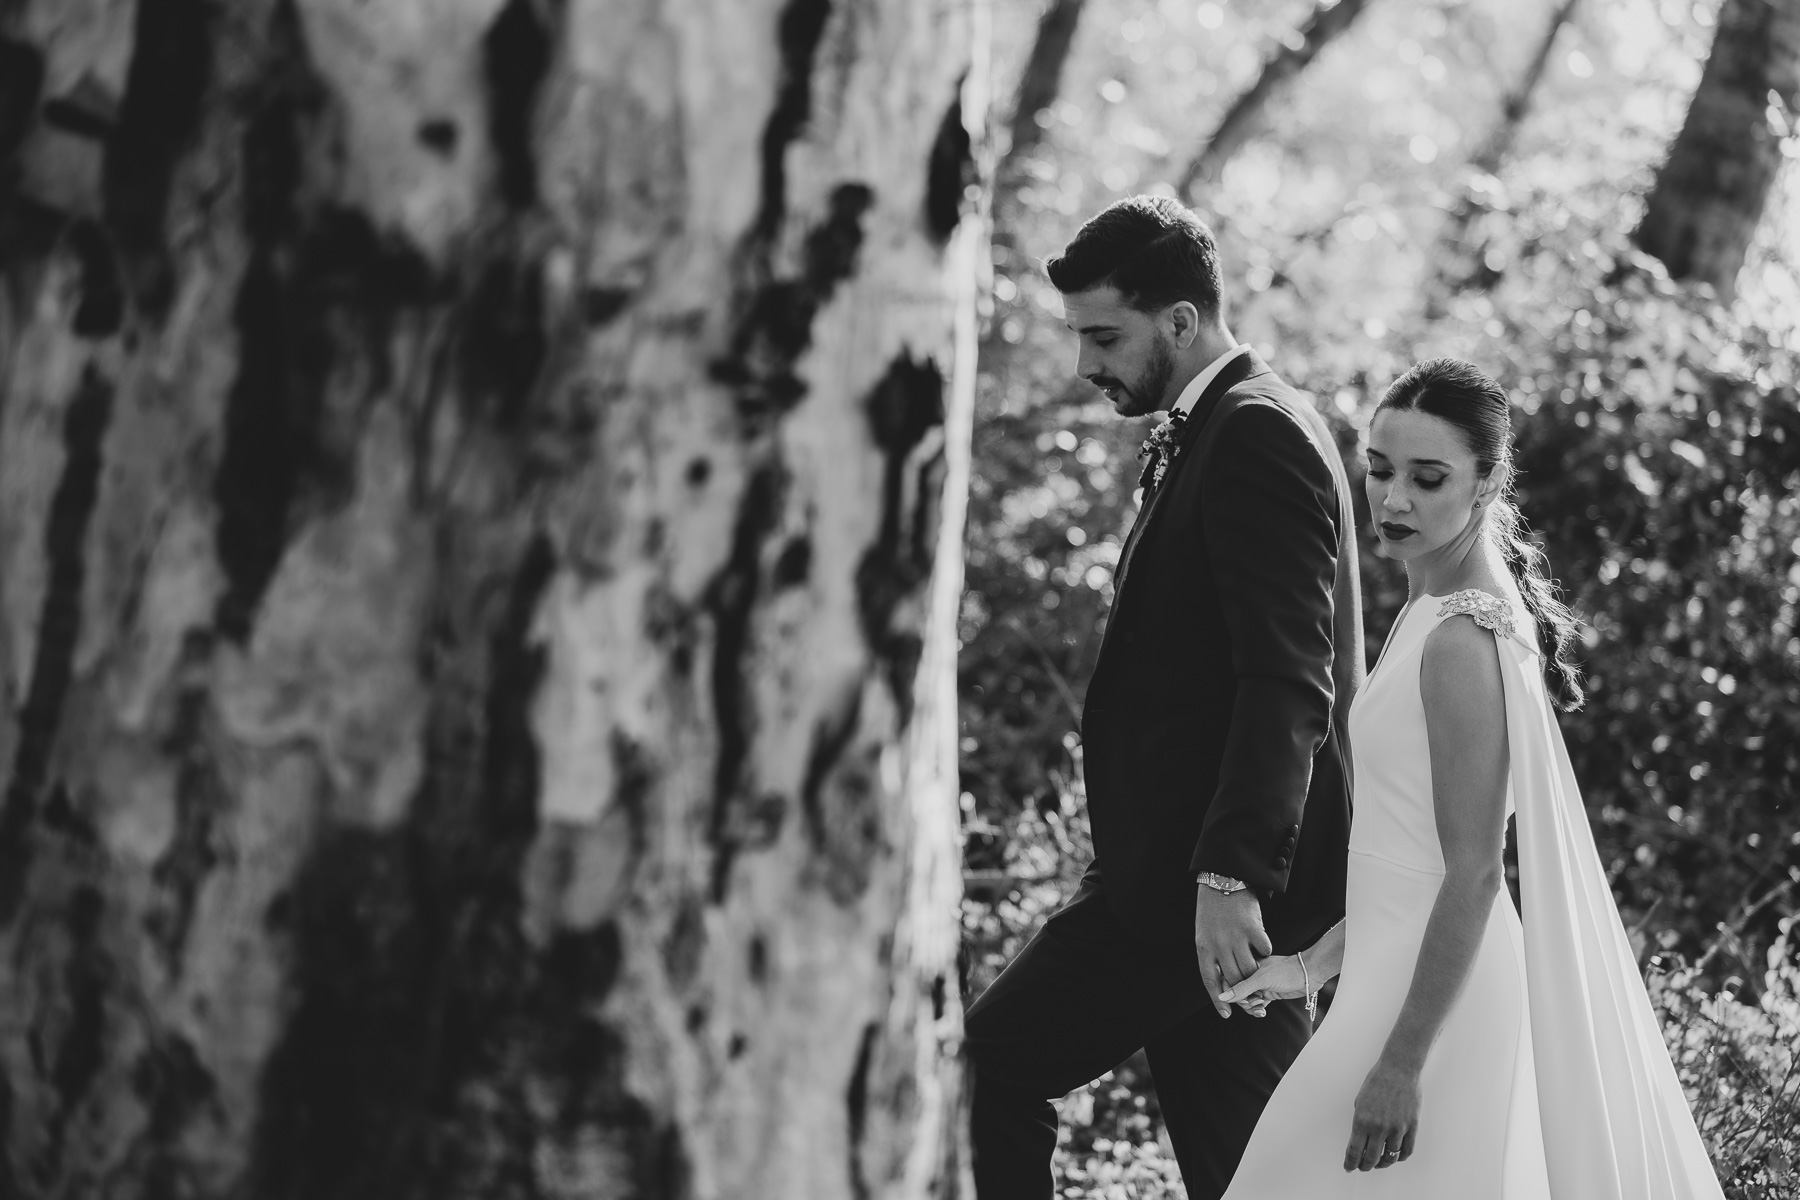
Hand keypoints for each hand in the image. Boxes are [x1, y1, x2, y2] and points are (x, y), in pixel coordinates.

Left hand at [1193, 885, 1271, 1017]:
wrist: (1223, 881)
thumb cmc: (1213, 910)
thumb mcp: (1204, 933)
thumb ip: (1212, 955)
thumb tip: (1221, 978)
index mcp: (1203, 947)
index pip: (1210, 981)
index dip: (1218, 1000)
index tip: (1226, 1014)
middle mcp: (1219, 945)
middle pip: (1233, 978)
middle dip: (1242, 990)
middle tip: (1250, 994)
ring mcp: (1236, 937)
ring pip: (1249, 969)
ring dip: (1255, 975)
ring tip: (1260, 974)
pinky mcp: (1252, 928)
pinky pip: (1263, 949)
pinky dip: (1265, 952)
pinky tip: (1263, 950)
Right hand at [1218, 953, 1305, 1016]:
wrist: (1309, 974)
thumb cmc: (1287, 971)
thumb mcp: (1262, 979)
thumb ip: (1241, 988)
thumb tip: (1222, 997)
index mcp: (1246, 965)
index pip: (1228, 980)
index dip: (1229, 992)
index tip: (1236, 1001)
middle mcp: (1251, 974)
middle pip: (1236, 993)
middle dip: (1244, 1002)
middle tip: (1254, 1002)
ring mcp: (1259, 984)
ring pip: (1246, 1000)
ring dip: (1251, 1007)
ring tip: (1260, 1008)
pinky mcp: (1268, 992)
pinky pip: (1256, 1004)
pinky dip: (1258, 1010)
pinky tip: (1262, 1012)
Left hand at [1343, 1056, 1420, 1171]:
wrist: (1399, 1069)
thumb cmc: (1377, 1081)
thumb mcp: (1360, 1100)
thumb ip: (1360, 1121)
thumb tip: (1360, 1139)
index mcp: (1362, 1120)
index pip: (1354, 1150)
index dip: (1350, 1162)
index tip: (1348, 1167)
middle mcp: (1379, 1127)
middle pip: (1371, 1158)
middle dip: (1364, 1166)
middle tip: (1362, 1167)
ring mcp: (1397, 1128)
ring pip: (1390, 1157)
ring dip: (1382, 1164)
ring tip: (1378, 1163)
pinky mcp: (1411, 1127)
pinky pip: (1406, 1151)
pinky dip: (1400, 1158)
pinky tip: (1395, 1157)